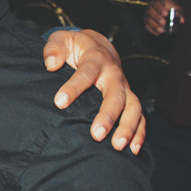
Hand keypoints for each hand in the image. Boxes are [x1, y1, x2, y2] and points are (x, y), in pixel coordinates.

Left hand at [44, 29, 144, 153]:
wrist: (98, 46)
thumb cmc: (75, 45)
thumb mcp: (61, 39)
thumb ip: (54, 48)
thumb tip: (51, 64)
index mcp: (96, 58)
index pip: (86, 73)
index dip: (73, 88)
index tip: (59, 103)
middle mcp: (114, 74)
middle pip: (115, 95)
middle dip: (107, 115)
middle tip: (96, 135)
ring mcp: (124, 87)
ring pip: (133, 107)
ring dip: (127, 128)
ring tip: (117, 147)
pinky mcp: (129, 99)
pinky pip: (139, 116)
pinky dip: (139, 133)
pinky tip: (133, 150)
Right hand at [144, 0, 181, 35]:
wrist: (164, 9)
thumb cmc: (171, 8)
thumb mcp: (176, 8)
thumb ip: (179, 13)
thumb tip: (182, 21)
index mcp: (158, 1)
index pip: (157, 3)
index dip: (160, 9)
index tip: (166, 14)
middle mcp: (151, 6)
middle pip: (151, 11)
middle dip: (157, 17)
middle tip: (164, 23)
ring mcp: (147, 14)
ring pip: (148, 19)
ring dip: (154, 25)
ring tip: (162, 31)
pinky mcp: (146, 21)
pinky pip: (146, 26)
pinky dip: (152, 30)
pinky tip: (158, 34)